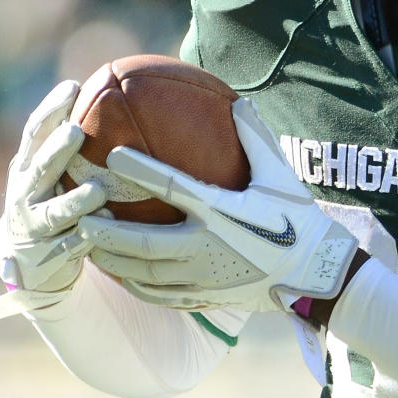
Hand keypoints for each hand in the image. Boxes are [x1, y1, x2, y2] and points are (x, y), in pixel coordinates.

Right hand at [0, 82, 106, 317]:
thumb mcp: (54, 175)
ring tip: (98, 191)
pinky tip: (107, 227)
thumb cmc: (53, 203)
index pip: (34, 132)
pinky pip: (71, 245)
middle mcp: (24, 193)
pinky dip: (88, 237)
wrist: (30, 262)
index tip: (73, 86)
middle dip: (56, 150)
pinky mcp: (48, 255)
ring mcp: (34, 226)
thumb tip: (116, 98)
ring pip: (54, 212)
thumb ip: (72, 147)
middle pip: (41, 168)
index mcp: (25, 167)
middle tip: (76, 131)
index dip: (51, 109)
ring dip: (75, 201)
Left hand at [77, 98, 357, 312]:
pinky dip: (135, 285)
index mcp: (224, 213)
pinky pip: (161, 294)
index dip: (142, 171)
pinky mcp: (207, 296)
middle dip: (107, 231)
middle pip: (145, 243)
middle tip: (79, 214)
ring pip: (146, 274)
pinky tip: (118, 276)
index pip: (174, 188)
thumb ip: (255, 138)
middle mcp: (209, 248)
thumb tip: (237, 101)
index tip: (113, 155)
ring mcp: (206, 277)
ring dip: (112, 260)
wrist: (317, 274)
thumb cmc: (300, 220)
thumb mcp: (280, 175)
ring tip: (86, 245)